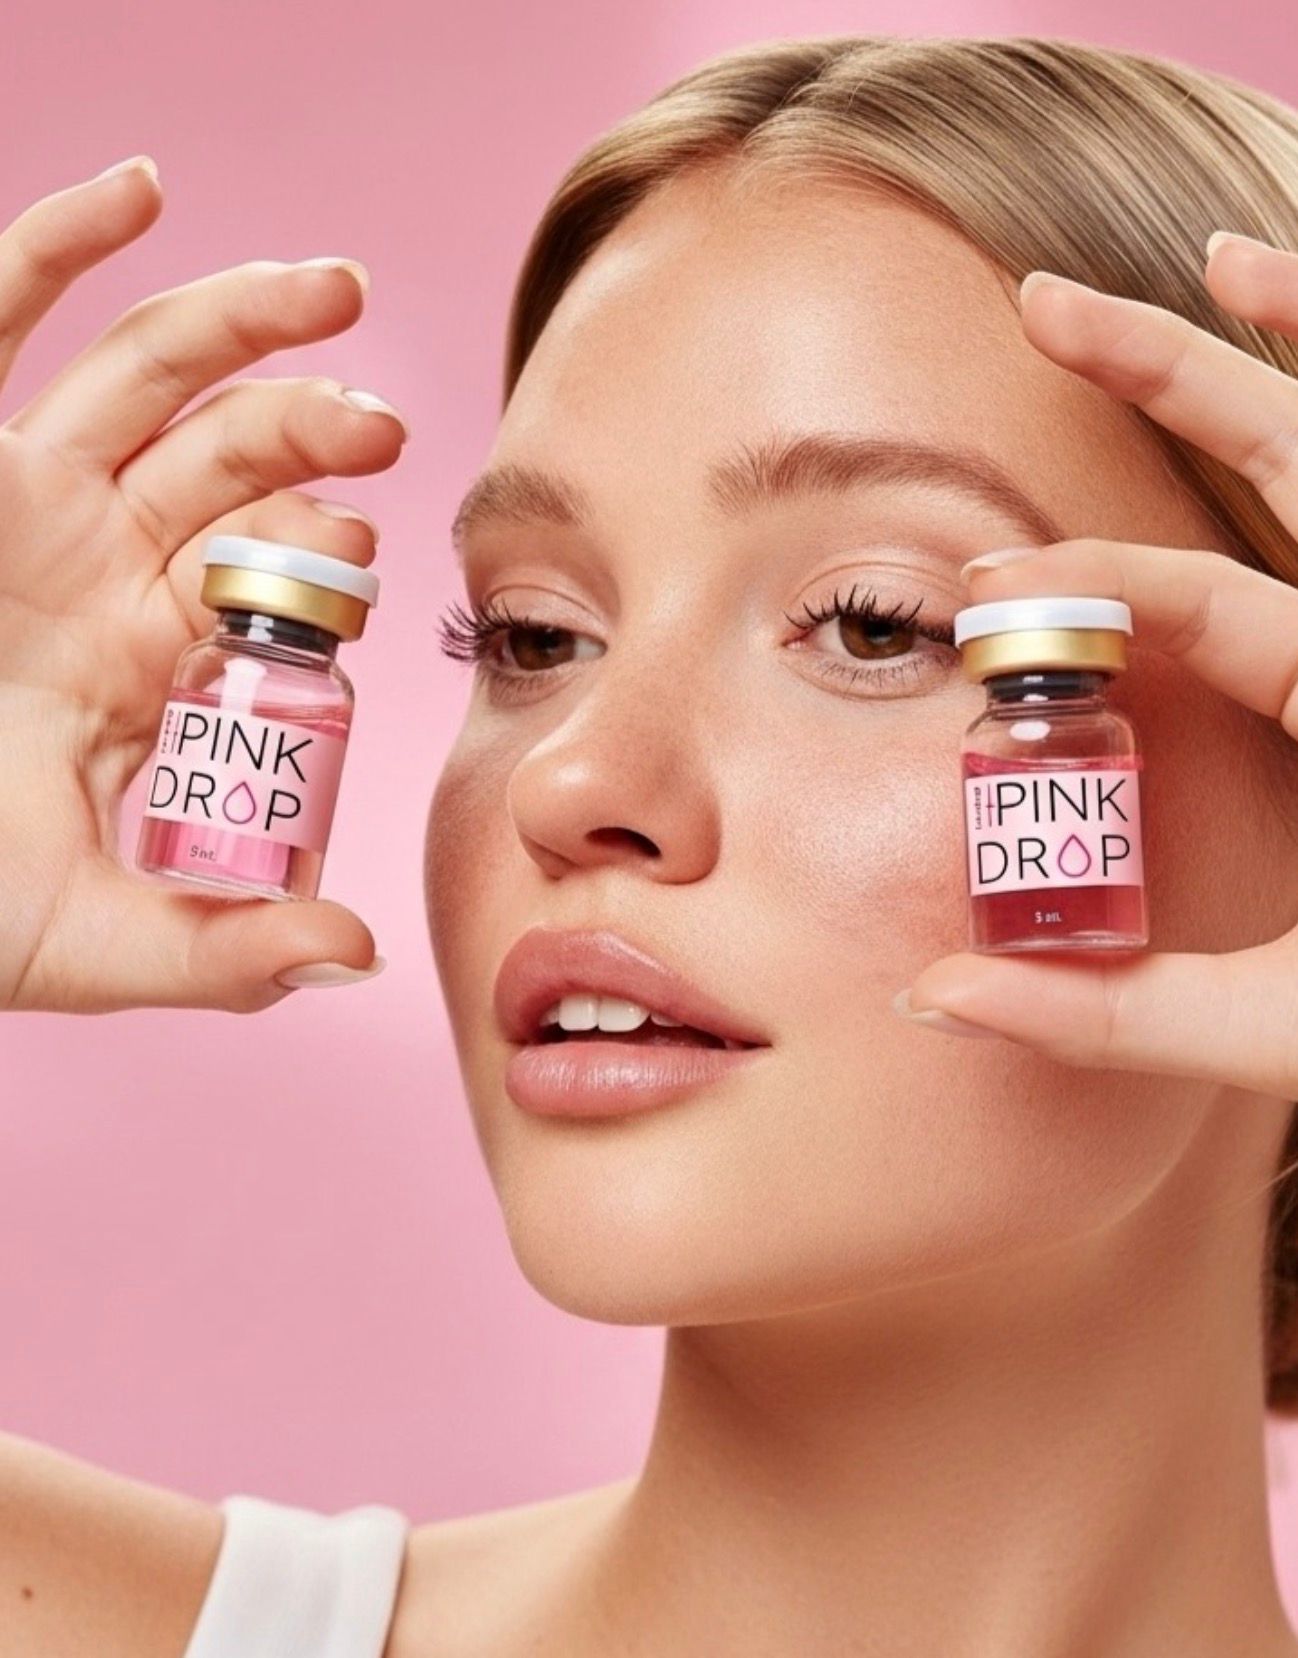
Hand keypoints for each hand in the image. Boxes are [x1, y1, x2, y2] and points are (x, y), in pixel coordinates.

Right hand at [0, 156, 407, 1013]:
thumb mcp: (93, 937)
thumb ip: (223, 955)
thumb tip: (358, 958)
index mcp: (151, 656)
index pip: (269, 577)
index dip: (326, 558)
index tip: (374, 563)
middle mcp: (102, 561)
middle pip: (230, 458)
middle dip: (314, 427)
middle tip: (387, 425)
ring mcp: (25, 496)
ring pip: (148, 375)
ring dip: (243, 320)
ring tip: (337, 288)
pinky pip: (0, 320)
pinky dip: (60, 246)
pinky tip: (140, 187)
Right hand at [893, 234, 1297, 1097]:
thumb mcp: (1294, 1025)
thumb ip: (1122, 1010)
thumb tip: (943, 994)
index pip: (1204, 606)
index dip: (1082, 587)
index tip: (983, 593)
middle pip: (1292, 461)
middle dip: (1164, 371)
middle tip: (1046, 304)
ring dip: (1295, 345)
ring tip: (1214, 259)